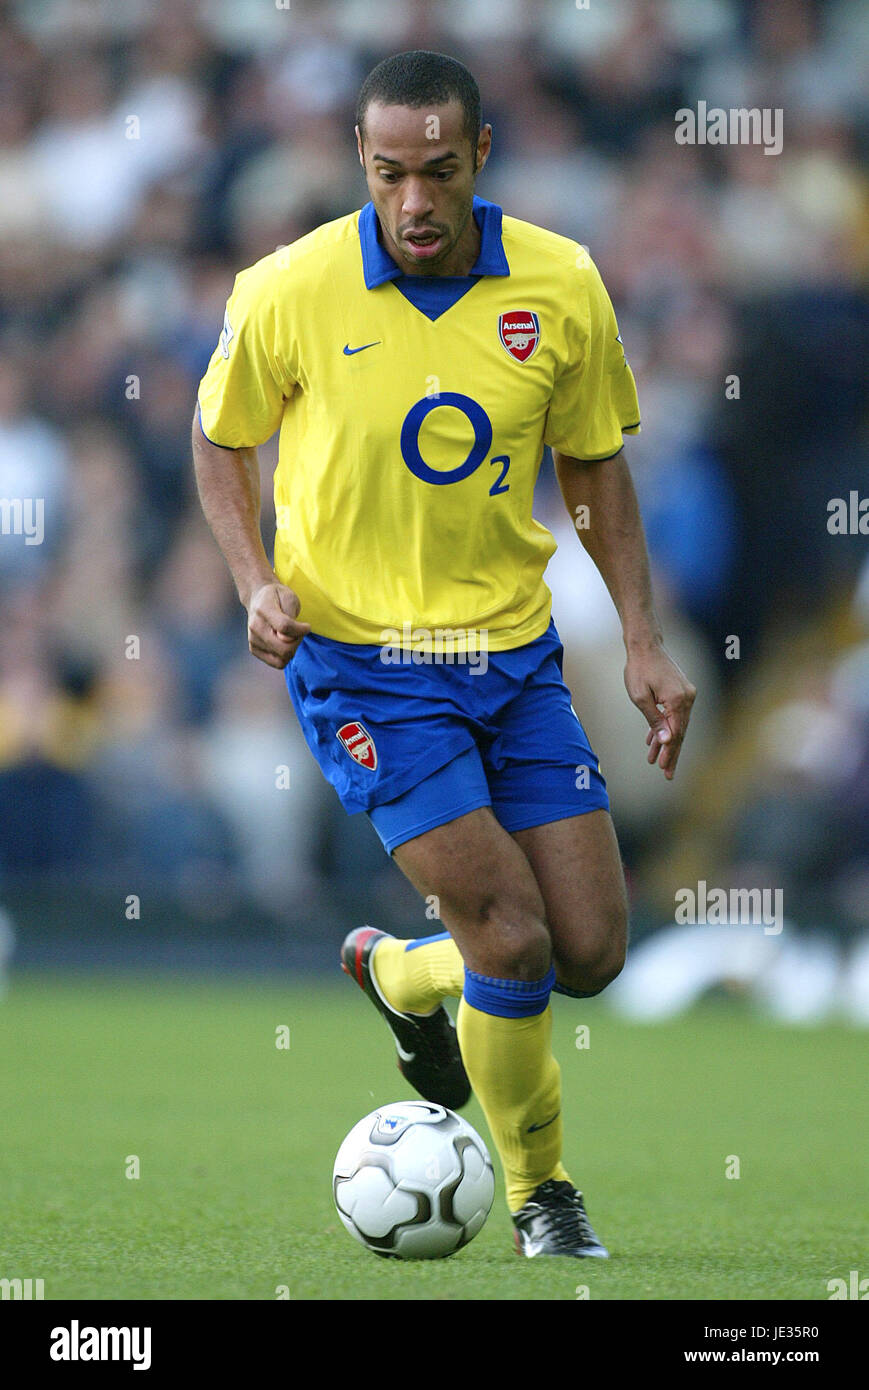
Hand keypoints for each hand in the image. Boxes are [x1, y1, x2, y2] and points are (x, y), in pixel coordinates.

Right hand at [246, 582, 311, 668]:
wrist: (258, 597)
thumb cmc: (278, 597)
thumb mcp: (289, 598)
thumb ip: (290, 618)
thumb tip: (287, 640)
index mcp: (263, 609)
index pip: (285, 627)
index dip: (301, 630)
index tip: (307, 626)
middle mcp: (255, 626)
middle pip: (284, 649)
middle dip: (298, 642)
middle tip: (299, 632)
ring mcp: (253, 639)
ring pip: (282, 659)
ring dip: (292, 649)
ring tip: (291, 637)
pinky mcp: (254, 649)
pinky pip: (276, 663)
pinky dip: (285, 656)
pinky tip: (284, 643)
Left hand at [624, 642, 695, 779]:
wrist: (645, 645)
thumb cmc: (639, 669)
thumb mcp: (640, 697)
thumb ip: (654, 720)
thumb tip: (667, 741)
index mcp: (678, 701)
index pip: (676, 734)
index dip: (670, 753)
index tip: (664, 769)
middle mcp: (687, 698)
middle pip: (680, 732)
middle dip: (672, 753)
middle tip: (667, 774)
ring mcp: (686, 694)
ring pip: (677, 724)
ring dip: (666, 742)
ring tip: (655, 760)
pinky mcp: (681, 691)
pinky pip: (674, 714)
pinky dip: (665, 727)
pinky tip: (653, 740)